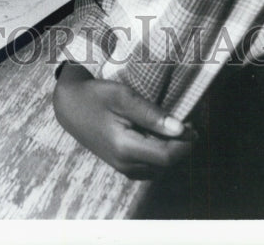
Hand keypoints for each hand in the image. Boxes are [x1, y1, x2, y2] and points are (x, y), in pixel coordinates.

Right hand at [53, 63, 195, 179]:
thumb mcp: (123, 97)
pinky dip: (159, 152)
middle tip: (186, 120)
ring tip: (171, 125)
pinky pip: (150, 165)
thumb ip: (152, 115)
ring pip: (160, 166)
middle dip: (180, 145)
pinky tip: (156, 134)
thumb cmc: (95, 97)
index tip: (193, 123)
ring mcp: (123, 167)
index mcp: (125, 148)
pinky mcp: (122, 165)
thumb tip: (181, 129)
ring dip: (171, 148)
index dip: (186, 143)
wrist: (69, 106)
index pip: (167, 156)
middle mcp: (125, 164)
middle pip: (166, 163)